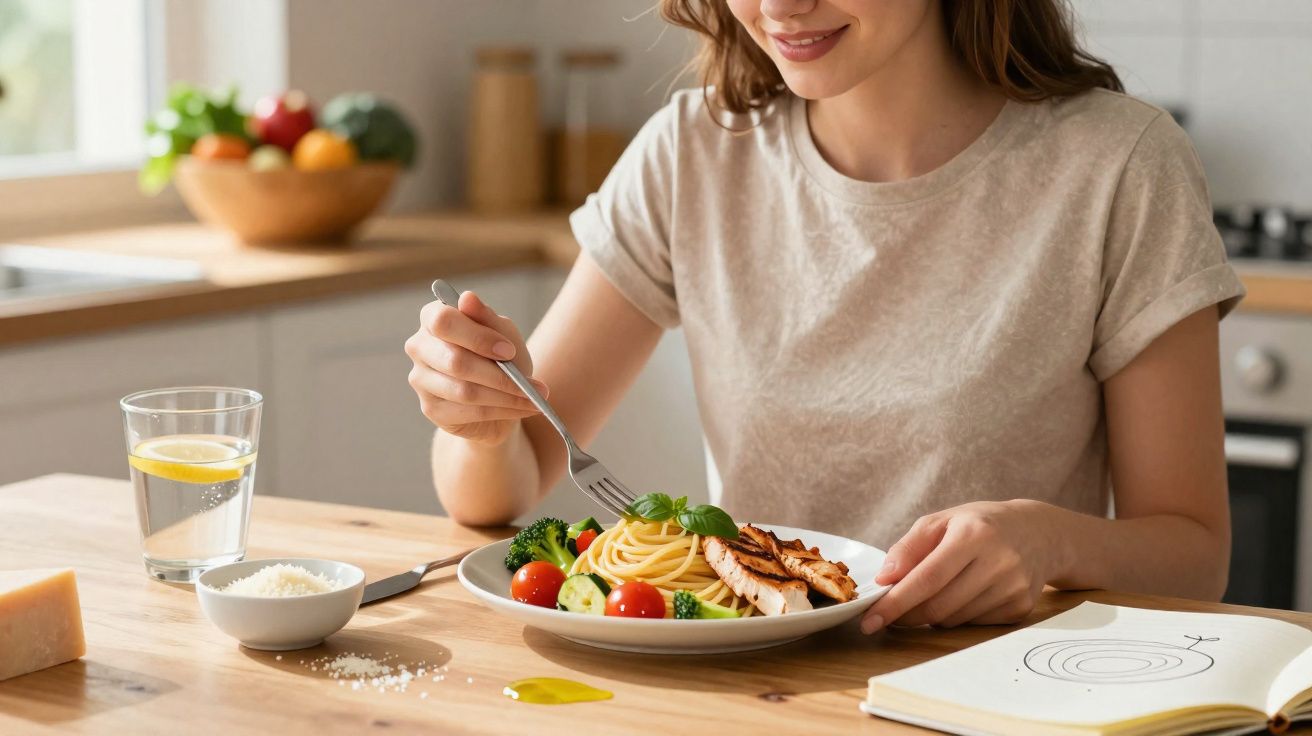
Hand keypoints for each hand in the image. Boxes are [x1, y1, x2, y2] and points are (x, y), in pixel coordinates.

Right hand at [405, 290, 546, 444]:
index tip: (509, 351)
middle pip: (455, 362)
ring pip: (464, 391)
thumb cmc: (498, 356)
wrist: (498, 394)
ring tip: (534, 399)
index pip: (444, 322)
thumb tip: (467, 298)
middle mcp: (419, 347)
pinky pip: (469, 412)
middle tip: (528, 383)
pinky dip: (502, 411)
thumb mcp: (502, 333)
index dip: (477, 337)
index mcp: (433, 318)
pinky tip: (522, 408)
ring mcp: (421, 380)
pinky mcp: (431, 409)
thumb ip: (487, 318)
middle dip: (498, 375)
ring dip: (506, 397)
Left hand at [860, 500, 1064, 632]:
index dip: (895, 602)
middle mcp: (998, 562)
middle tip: (888, 613)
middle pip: (938, 605)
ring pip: (953, 619)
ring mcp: (1013, 588)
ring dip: (930, 614)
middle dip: (905, 614)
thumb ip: (909, 548)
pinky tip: (962, 595)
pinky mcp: (1020, 608)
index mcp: (974, 535)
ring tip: (932, 593)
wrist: (1039, 533)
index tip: (869, 619)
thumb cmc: (980, 525)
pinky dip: (956, 616)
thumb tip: (884, 579)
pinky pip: (972, 624)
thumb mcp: (941, 521)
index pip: (927, 578)